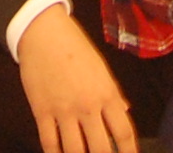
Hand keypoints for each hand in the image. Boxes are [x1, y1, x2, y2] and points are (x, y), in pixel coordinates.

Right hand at [13, 3, 136, 152]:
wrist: (43, 32)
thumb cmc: (74, 47)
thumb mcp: (101, 68)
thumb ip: (113, 94)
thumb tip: (124, 112)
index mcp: (107, 94)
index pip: (124, 133)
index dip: (130, 152)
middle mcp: (88, 106)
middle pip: (102, 149)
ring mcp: (64, 110)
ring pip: (75, 151)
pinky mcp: (42, 111)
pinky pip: (49, 143)